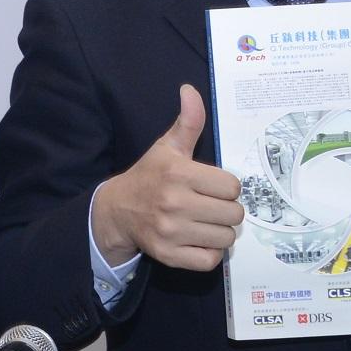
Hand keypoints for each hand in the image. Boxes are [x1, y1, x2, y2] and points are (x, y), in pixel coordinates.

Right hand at [87, 85, 241, 271]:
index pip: (232, 186)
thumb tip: (190, 90)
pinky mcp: (169, 255)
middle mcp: (175, 202)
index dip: (225, 188)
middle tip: (209, 207)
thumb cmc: (150, 177)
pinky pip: (210, 260)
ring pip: (226, 238)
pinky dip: (208, 253)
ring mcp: (171, 231)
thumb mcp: (167, 147)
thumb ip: (187, 122)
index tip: (211, 187)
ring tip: (203, 223)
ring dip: (219, 233)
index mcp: (179, 173)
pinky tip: (196, 240)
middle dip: (226, 211)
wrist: (117, 211)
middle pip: (234, 214)